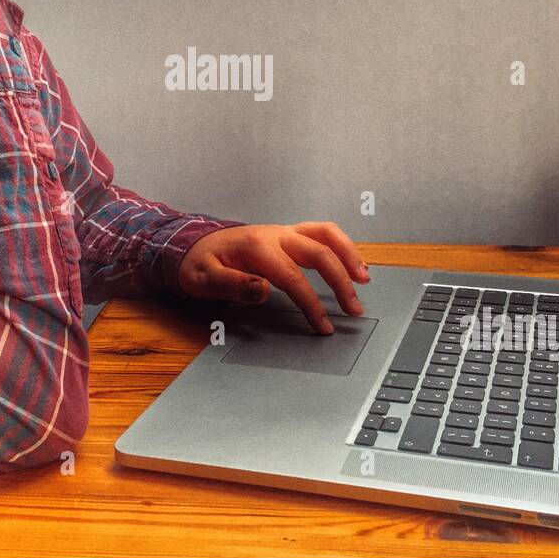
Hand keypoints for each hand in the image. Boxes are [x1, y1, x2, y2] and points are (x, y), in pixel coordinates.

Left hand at [177, 221, 369, 334]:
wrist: (194, 244)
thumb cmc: (200, 264)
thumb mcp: (203, 279)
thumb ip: (231, 284)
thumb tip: (262, 289)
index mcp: (257, 246)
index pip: (293, 277)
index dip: (311, 303)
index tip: (323, 325)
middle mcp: (276, 234)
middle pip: (318, 253)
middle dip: (340, 282)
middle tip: (353, 309)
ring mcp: (284, 232)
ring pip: (326, 235)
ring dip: (348, 255)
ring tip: (364, 279)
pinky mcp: (288, 234)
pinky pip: (322, 233)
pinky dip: (341, 245)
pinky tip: (352, 263)